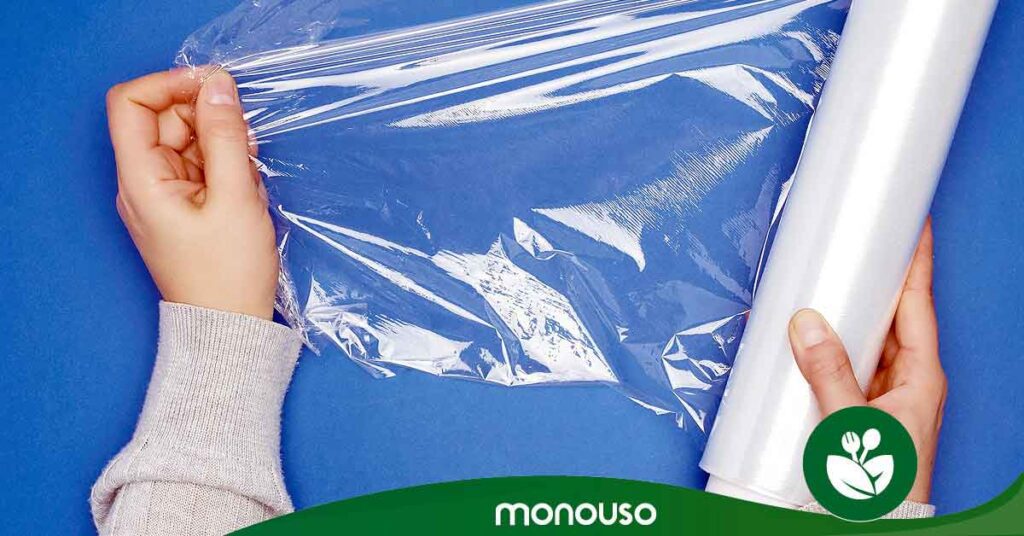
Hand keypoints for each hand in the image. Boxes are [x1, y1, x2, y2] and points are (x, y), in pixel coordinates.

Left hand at [107, 68, 276, 319]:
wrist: (230, 327)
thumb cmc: (228, 272)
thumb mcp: (235, 196)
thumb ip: (226, 135)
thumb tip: (218, 84)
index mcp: (141, 179)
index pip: (131, 103)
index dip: (170, 84)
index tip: (214, 87)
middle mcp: (142, 182)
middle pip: (163, 119)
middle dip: (206, 117)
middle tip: (245, 140)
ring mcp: (162, 195)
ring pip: (186, 141)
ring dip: (221, 143)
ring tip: (248, 175)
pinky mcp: (183, 207)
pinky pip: (199, 166)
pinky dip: (224, 165)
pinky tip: (246, 188)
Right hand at [788, 221, 944, 502]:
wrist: (875, 525)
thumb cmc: (878, 485)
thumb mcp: (851, 425)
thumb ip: (829, 374)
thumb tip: (806, 323)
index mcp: (920, 377)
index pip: (919, 304)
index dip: (918, 262)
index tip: (916, 224)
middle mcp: (907, 382)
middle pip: (892, 316)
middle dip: (874, 281)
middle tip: (857, 244)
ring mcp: (886, 396)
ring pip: (868, 341)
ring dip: (846, 315)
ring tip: (824, 285)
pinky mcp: (863, 409)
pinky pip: (848, 365)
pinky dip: (829, 348)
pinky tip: (806, 340)